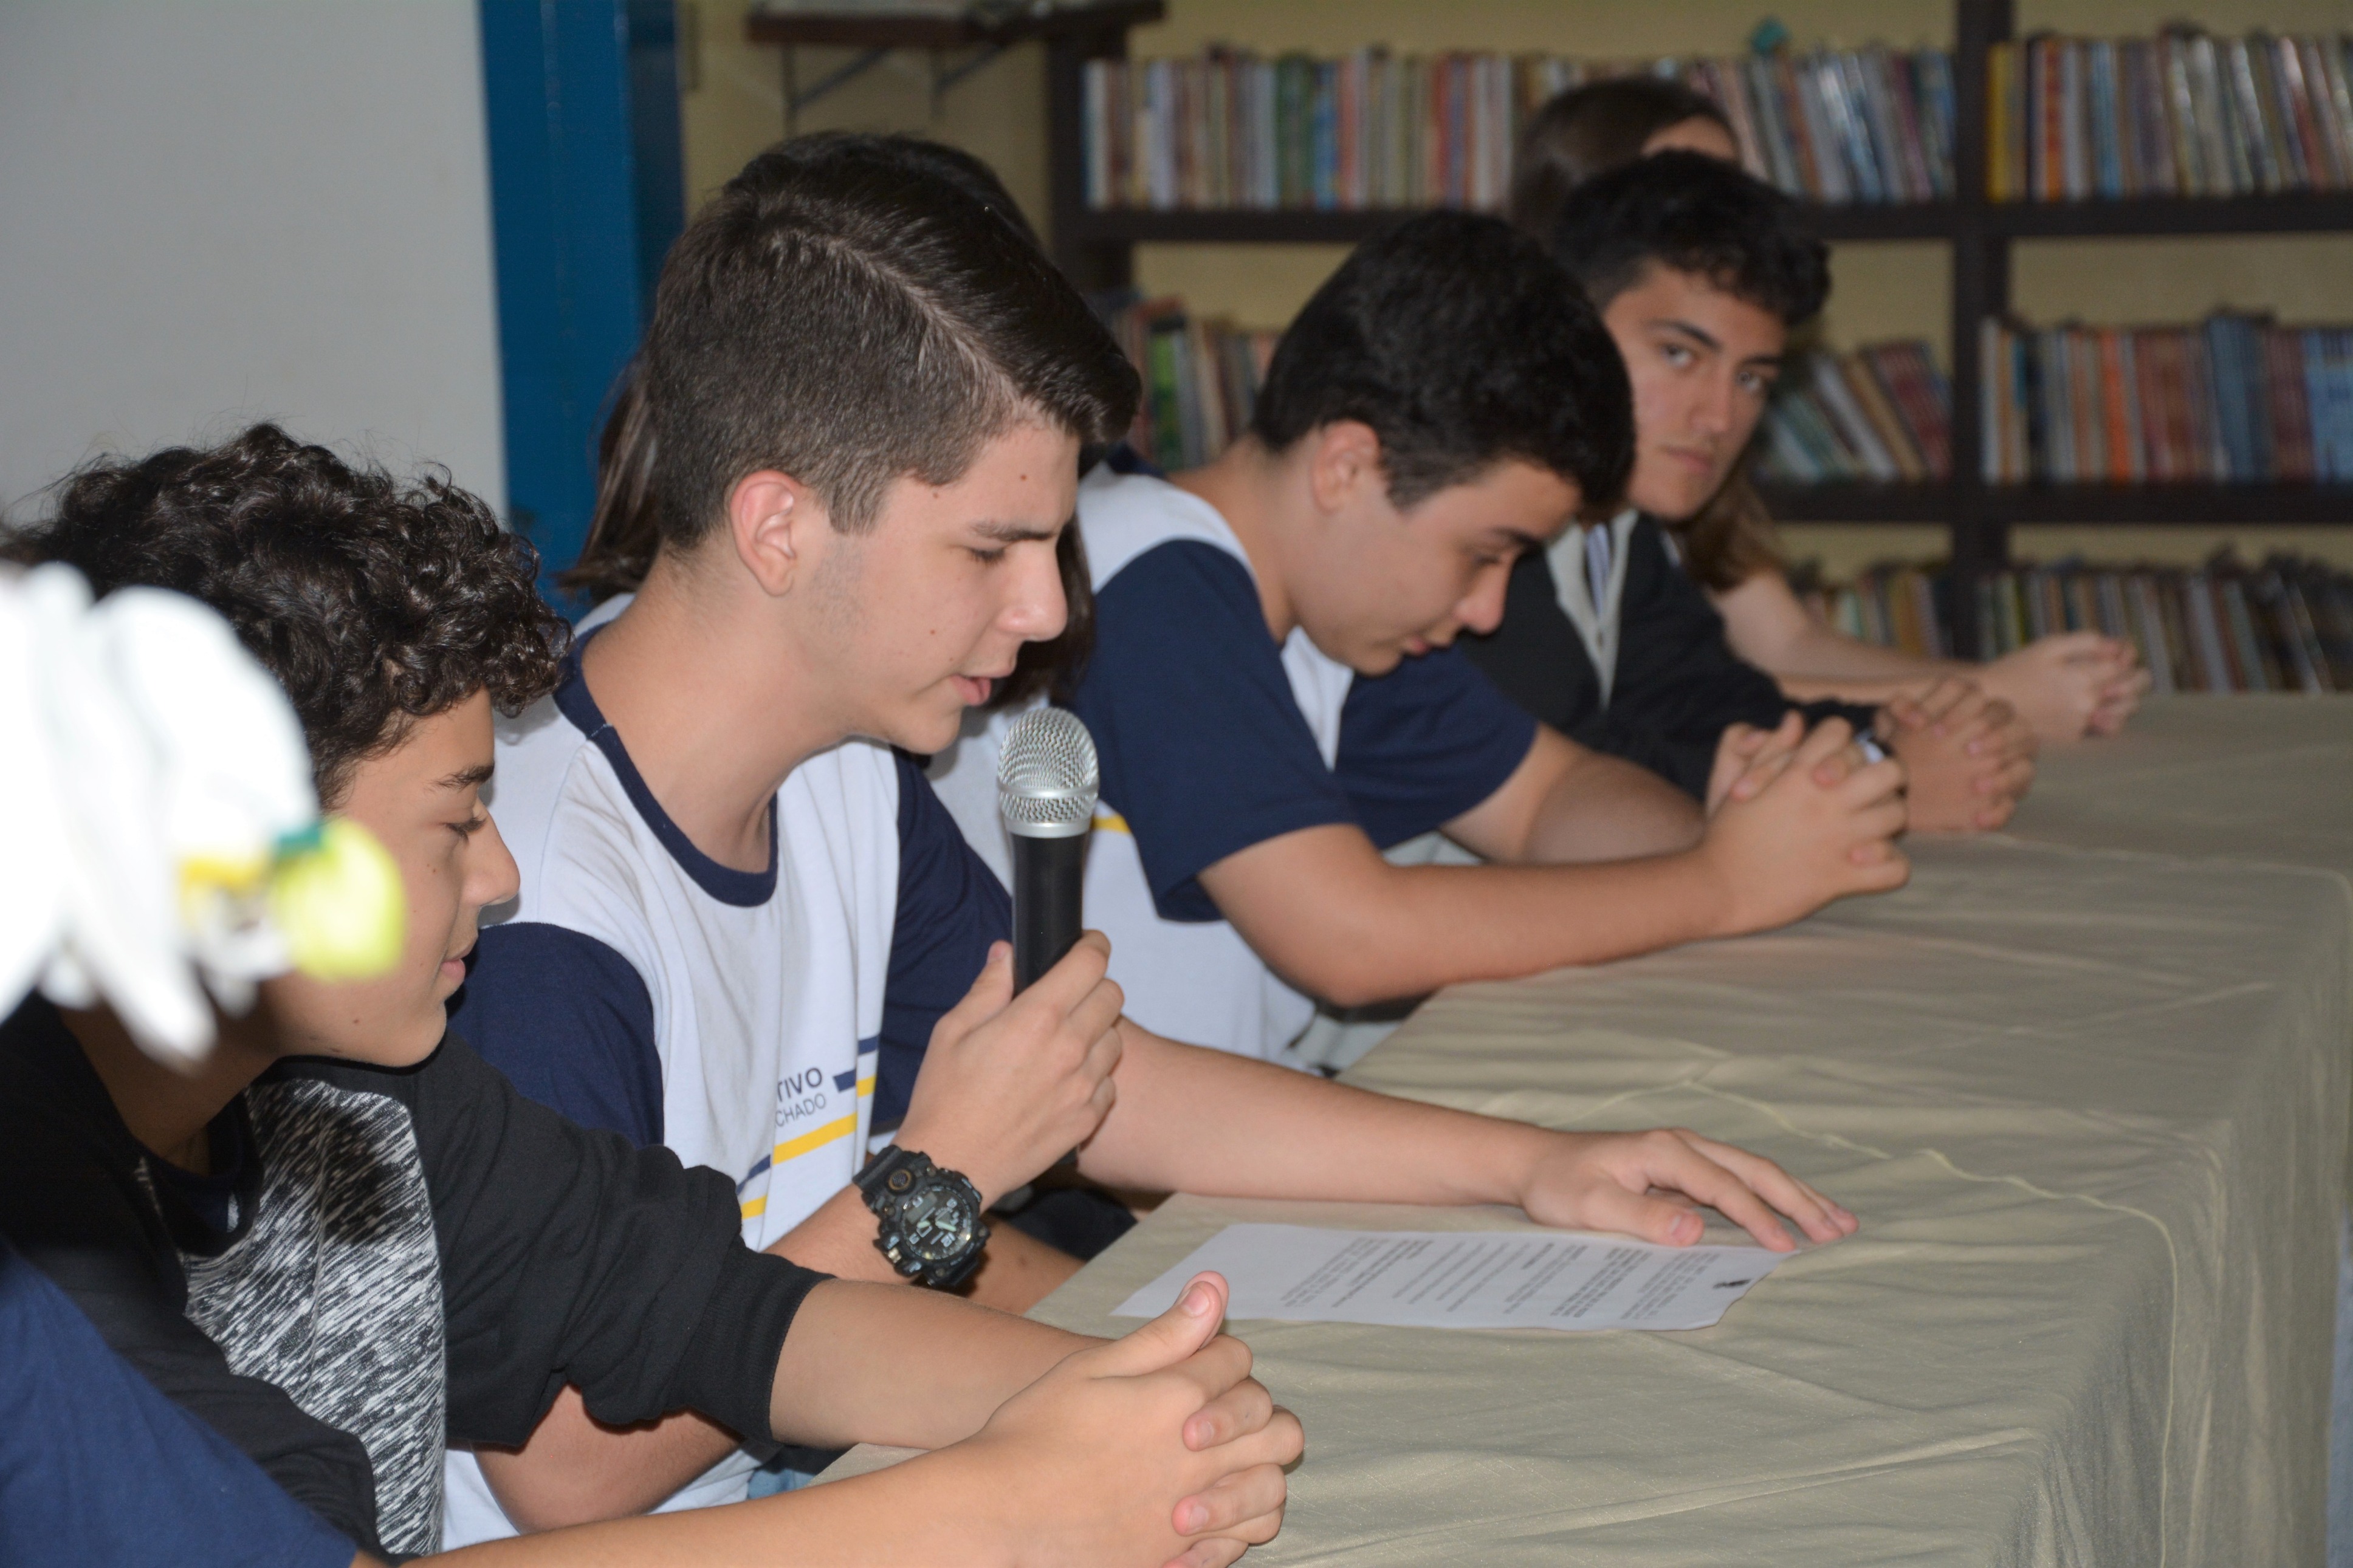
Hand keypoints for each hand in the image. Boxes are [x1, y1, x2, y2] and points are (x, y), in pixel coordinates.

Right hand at [897, 935, 1123, 1203]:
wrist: (951, 1167)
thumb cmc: (945, 1098)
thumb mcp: (952, 1031)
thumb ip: (988, 988)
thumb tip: (1007, 954)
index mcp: (1036, 1018)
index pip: (1090, 964)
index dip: (1092, 947)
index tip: (1086, 946)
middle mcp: (1069, 1049)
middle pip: (1113, 996)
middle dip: (1094, 987)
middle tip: (1069, 997)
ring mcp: (1083, 1087)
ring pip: (1116, 1039)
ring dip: (1096, 1032)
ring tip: (1065, 1043)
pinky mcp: (1087, 1119)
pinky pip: (1109, 1083)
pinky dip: (1094, 1076)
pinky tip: (1065, 1081)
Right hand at [957, 1273, 1301, 1567]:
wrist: (997, 1512)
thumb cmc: (1035, 1432)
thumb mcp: (1092, 1366)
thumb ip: (1164, 1333)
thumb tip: (1215, 1287)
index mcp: (1176, 1398)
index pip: (1236, 1360)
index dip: (1219, 1355)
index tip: (1194, 1364)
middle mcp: (1196, 1456)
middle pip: (1277, 1427)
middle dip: (1258, 1413)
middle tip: (1222, 1415)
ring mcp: (1190, 1511)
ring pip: (1270, 1489)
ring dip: (1259, 1470)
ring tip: (1226, 1465)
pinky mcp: (1176, 1555)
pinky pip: (1240, 1543)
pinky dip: (1237, 1526)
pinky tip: (1208, 1513)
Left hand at [1516, 1127, 1859, 1252]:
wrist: (1536, 1162)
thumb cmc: (1558, 1186)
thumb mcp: (1588, 1207)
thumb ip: (1640, 1217)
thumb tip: (1693, 1231)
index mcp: (1663, 1151)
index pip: (1723, 1187)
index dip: (1756, 1217)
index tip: (1784, 1248)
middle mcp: (1682, 1145)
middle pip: (1754, 1170)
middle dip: (1799, 1200)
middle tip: (1840, 1230)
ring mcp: (1687, 1154)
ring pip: (1754, 1171)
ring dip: (1797, 1195)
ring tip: (1840, 1221)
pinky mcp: (1686, 1168)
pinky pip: (1740, 1180)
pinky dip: (1774, 1195)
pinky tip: (1797, 1214)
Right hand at [1695, 716, 1908, 933]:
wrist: (1716, 887)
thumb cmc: (1727, 834)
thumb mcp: (1740, 781)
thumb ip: (1772, 748)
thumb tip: (1796, 719)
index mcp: (1798, 774)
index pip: (1842, 732)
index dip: (1842, 742)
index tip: (1834, 763)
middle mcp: (1824, 801)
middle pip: (1890, 770)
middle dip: (1886, 777)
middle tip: (1870, 793)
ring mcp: (1837, 840)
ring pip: (1897, 817)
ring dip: (1887, 823)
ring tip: (1868, 830)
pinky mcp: (1842, 877)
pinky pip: (1895, 870)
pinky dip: (1889, 869)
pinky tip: (1869, 866)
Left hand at [1882, 678, 2035, 831]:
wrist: (1897, 785)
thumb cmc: (1900, 747)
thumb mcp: (1891, 727)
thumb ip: (1898, 711)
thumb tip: (1906, 713)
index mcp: (1969, 709)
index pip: (1975, 696)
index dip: (1958, 709)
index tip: (1931, 728)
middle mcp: (1994, 736)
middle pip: (2018, 727)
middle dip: (1999, 735)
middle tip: (1970, 750)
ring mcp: (2002, 770)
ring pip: (2025, 767)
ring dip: (2007, 776)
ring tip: (1977, 787)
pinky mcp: (1997, 801)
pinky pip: (2010, 806)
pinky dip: (1998, 812)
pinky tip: (1978, 819)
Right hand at [1979, 632, 2143, 742]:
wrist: (1991, 703)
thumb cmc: (2018, 669)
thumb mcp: (2050, 646)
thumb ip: (2088, 642)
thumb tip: (2118, 647)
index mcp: (2082, 678)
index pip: (2125, 665)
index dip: (2125, 654)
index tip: (2117, 651)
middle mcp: (2087, 704)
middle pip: (2135, 688)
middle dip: (2135, 674)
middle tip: (2123, 668)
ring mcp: (2082, 723)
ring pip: (2127, 710)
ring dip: (2126, 696)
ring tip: (2111, 687)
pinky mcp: (2075, 736)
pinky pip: (2109, 727)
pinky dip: (2111, 716)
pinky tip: (2099, 707)